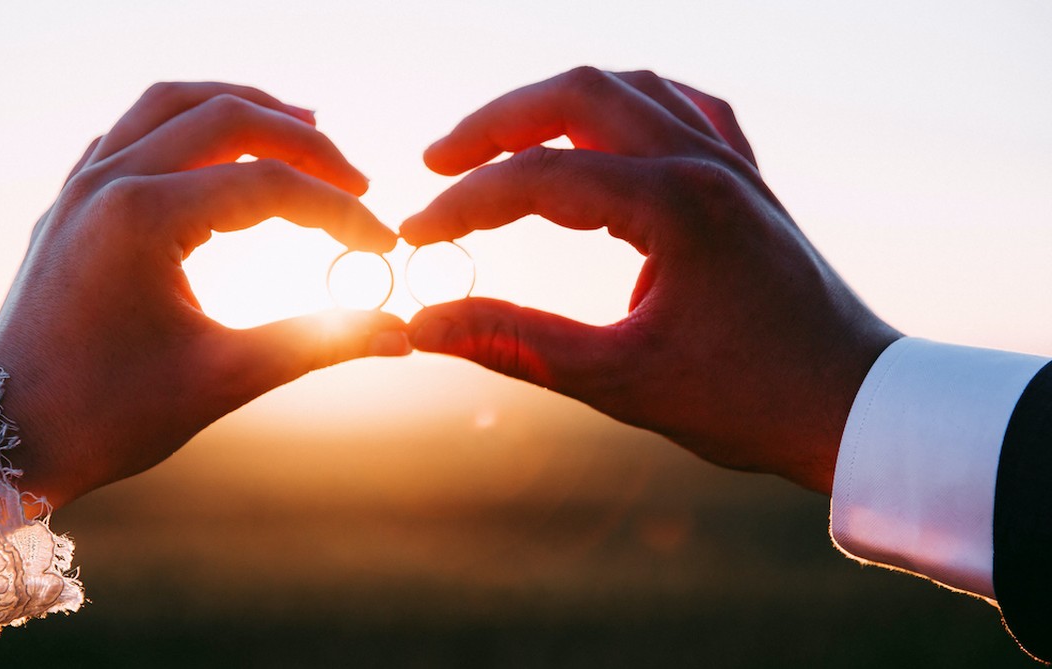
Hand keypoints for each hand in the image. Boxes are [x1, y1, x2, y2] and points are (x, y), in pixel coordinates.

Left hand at [0, 82, 408, 508]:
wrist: (6, 440)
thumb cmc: (108, 416)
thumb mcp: (224, 379)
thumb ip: (318, 344)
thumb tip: (402, 336)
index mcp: (142, 218)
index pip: (270, 187)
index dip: (339, 212)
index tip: (383, 246)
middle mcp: (107, 182)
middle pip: (226, 118)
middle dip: (303, 143)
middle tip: (356, 181)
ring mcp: (81, 184)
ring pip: (172, 103)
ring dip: (243, 108)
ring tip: (304, 127)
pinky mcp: (70, 200)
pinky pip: (134, 128)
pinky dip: (188, 124)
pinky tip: (220, 149)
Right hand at [401, 67, 900, 492]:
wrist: (856, 407)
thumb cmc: (750, 401)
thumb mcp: (620, 381)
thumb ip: (514, 345)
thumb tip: (423, 326)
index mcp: (675, 206)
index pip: (537, 179)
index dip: (462, 204)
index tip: (414, 236)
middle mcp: (704, 164)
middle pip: (577, 95)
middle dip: (494, 123)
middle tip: (436, 162)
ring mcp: (731, 164)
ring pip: (626, 88)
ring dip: (553, 106)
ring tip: (498, 145)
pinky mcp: (746, 180)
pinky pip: (682, 108)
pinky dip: (627, 107)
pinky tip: (603, 130)